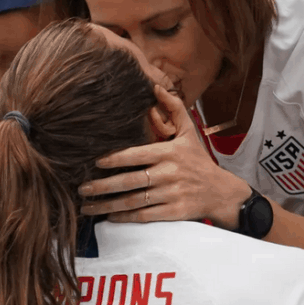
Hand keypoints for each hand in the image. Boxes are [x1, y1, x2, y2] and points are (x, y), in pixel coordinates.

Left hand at [79, 85, 250, 227]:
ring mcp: (171, 194)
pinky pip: (144, 216)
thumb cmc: (199, 161)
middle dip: (103, 186)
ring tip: (87, 206)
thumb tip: (157, 87)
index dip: (115, 159)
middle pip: (130, 181)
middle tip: (82, 188)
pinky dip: (125, 218)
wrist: (221, 192)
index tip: (95, 163)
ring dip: (108, 205)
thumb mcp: (190, 132)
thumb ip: (174, 108)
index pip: (137, 155)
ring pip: (133, 201)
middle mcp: (169, 174)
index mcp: (169, 153)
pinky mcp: (174, 213)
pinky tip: (110, 217)